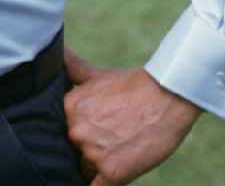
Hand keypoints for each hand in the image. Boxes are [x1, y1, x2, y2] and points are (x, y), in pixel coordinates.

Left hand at [64, 46, 202, 184]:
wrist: (167, 97)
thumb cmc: (134, 86)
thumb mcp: (98, 75)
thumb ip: (73, 68)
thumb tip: (57, 52)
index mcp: (69, 107)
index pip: (64, 131)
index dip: (78, 133)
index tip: (93, 129)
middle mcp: (76, 130)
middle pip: (74, 150)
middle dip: (90, 148)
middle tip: (110, 138)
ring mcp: (93, 153)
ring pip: (87, 169)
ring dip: (100, 165)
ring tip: (120, 149)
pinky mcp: (112, 173)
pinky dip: (102, 184)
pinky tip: (114, 174)